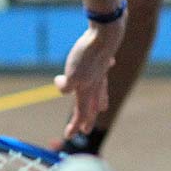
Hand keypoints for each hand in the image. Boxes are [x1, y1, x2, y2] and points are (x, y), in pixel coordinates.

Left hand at [53, 17, 125, 136]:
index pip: (80, 113)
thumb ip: (67, 85)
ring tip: (102, 107)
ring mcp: (101, 72)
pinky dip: (104, 72)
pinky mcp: (102, 59)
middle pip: (91, 106)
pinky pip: (103, 70)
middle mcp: (96, 84)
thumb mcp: (73, 75)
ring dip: (100, 101)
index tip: (67, 136)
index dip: (74, 125)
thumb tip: (61, 84)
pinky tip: (109, 66)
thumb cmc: (88, 56)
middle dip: (87, 119)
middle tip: (86, 130)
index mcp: (87, 90)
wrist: (105, 35)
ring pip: (101, 90)